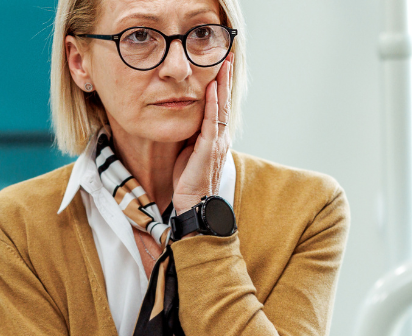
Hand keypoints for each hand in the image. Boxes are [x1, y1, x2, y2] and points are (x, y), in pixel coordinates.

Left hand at [172, 56, 234, 213]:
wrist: (194, 203)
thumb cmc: (189, 180)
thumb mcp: (188, 152)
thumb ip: (190, 136)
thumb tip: (184, 120)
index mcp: (215, 137)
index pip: (219, 106)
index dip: (220, 86)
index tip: (220, 67)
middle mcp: (220, 137)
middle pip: (224, 101)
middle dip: (225, 79)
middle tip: (227, 56)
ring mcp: (217, 142)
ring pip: (221, 107)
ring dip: (222, 85)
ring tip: (223, 65)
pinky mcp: (209, 148)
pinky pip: (211, 121)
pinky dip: (212, 104)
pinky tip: (211, 89)